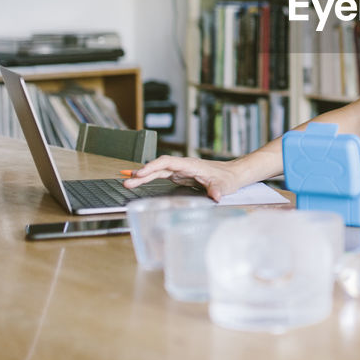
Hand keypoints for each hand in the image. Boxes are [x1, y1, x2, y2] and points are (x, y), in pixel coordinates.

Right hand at [123, 155, 252, 200]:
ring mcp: (181, 170)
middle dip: (143, 173)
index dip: (153, 167)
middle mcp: (183, 166)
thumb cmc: (228, 178)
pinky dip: (150, 178)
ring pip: (158, 171)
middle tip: (127, 180)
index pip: (167, 163)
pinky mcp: (180, 176)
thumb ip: (217, 190)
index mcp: (190, 164)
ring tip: (127, 182)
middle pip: (159, 167)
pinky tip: (139, 182)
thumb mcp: (224, 186)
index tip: (141, 173)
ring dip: (143, 177)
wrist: (233, 174)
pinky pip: (161, 176)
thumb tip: (215, 196)